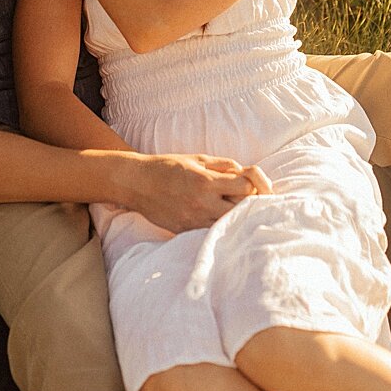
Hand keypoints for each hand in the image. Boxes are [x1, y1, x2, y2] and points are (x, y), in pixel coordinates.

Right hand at [116, 152, 271, 232]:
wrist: (138, 182)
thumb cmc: (168, 167)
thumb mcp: (198, 159)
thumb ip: (224, 165)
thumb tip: (246, 173)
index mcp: (207, 181)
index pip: (246, 187)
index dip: (252, 185)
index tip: (248, 184)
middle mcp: (202, 203)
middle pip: (241, 209)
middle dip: (246, 203)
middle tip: (243, 198)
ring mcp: (194, 219)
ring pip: (227, 224)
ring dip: (232, 217)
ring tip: (229, 208)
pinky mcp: (185, 230)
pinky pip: (209, 232)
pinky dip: (217, 225)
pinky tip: (215, 217)